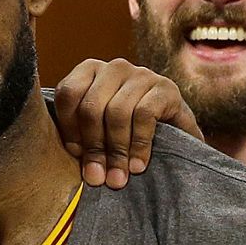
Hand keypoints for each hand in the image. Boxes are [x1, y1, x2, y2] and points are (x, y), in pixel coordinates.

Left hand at [54, 58, 201, 189]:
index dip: (69, 129)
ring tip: (118, 176)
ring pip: (117, 112)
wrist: (177, 133)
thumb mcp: (100, 132)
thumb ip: (83, 141)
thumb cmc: (128, 133)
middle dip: (94, 147)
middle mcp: (115, 67)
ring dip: (117, 150)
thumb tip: (85, 173)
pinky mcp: (166, 87)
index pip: (68, 94)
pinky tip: (138, 165)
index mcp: (90, 71)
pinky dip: (139, 144)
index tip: (76, 157)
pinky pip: (144, 114)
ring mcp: (142, 74)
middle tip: (98, 177)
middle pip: (91, 107)